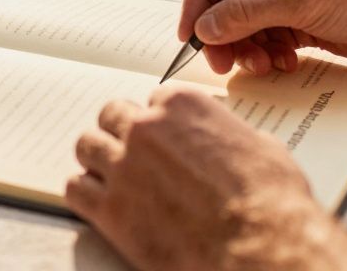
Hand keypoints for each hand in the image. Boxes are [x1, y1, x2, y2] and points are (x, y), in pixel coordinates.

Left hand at [67, 86, 346, 270]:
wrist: (260, 246)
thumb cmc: (271, 200)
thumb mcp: (261, 147)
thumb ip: (227, 134)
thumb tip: (226, 141)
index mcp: (182, 105)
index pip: (154, 99)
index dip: (160, 121)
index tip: (164, 136)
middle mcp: (146, 128)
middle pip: (113, 115)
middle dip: (122, 132)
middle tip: (133, 153)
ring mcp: (123, 166)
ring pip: (87, 146)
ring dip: (98, 158)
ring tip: (111, 175)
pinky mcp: (109, 208)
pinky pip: (75, 188)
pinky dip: (84, 193)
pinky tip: (98, 202)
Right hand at [179, 0, 346, 75]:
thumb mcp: (300, 0)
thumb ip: (248, 13)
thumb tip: (205, 27)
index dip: (198, 0)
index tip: (190, 33)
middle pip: (228, 2)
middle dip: (222, 34)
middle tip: (222, 63)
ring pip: (247, 27)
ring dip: (247, 49)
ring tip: (262, 64)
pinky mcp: (305, 25)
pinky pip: (270, 41)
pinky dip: (270, 56)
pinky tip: (285, 63)